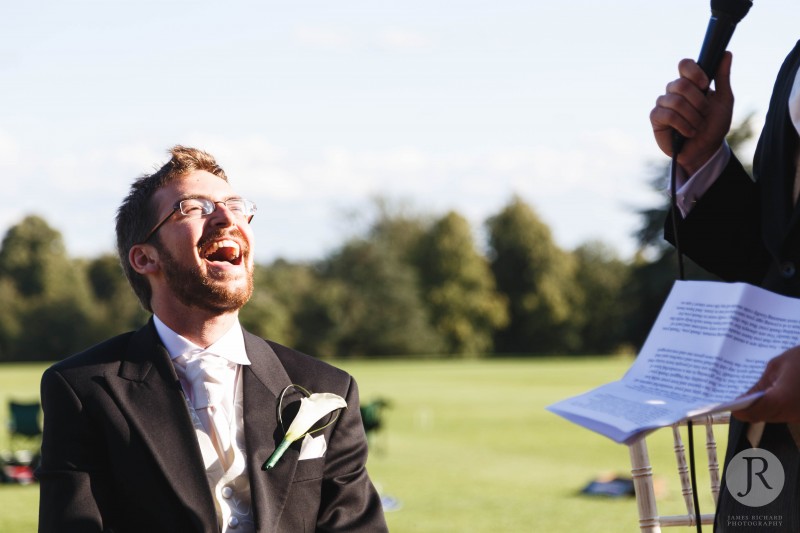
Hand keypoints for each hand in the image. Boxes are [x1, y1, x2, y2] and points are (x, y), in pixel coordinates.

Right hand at [649, 52, 733, 174]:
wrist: (705, 149)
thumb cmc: (714, 125)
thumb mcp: (724, 100)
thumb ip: (722, 77)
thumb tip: (726, 53)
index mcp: (690, 83)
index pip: (684, 65)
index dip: (693, 72)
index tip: (705, 84)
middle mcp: (674, 91)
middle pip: (681, 84)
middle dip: (698, 102)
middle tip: (705, 113)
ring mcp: (663, 103)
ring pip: (675, 100)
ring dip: (692, 116)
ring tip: (698, 126)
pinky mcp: (656, 118)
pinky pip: (667, 115)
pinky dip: (683, 125)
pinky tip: (688, 133)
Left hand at [733, 345, 799, 423]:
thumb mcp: (778, 366)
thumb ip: (759, 385)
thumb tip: (744, 399)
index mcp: (780, 399)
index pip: (752, 413)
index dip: (739, 410)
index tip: (729, 405)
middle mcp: (792, 413)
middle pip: (762, 417)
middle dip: (750, 409)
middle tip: (740, 397)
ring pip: (774, 416)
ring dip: (763, 408)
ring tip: (756, 393)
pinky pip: (786, 413)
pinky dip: (777, 406)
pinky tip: (774, 394)